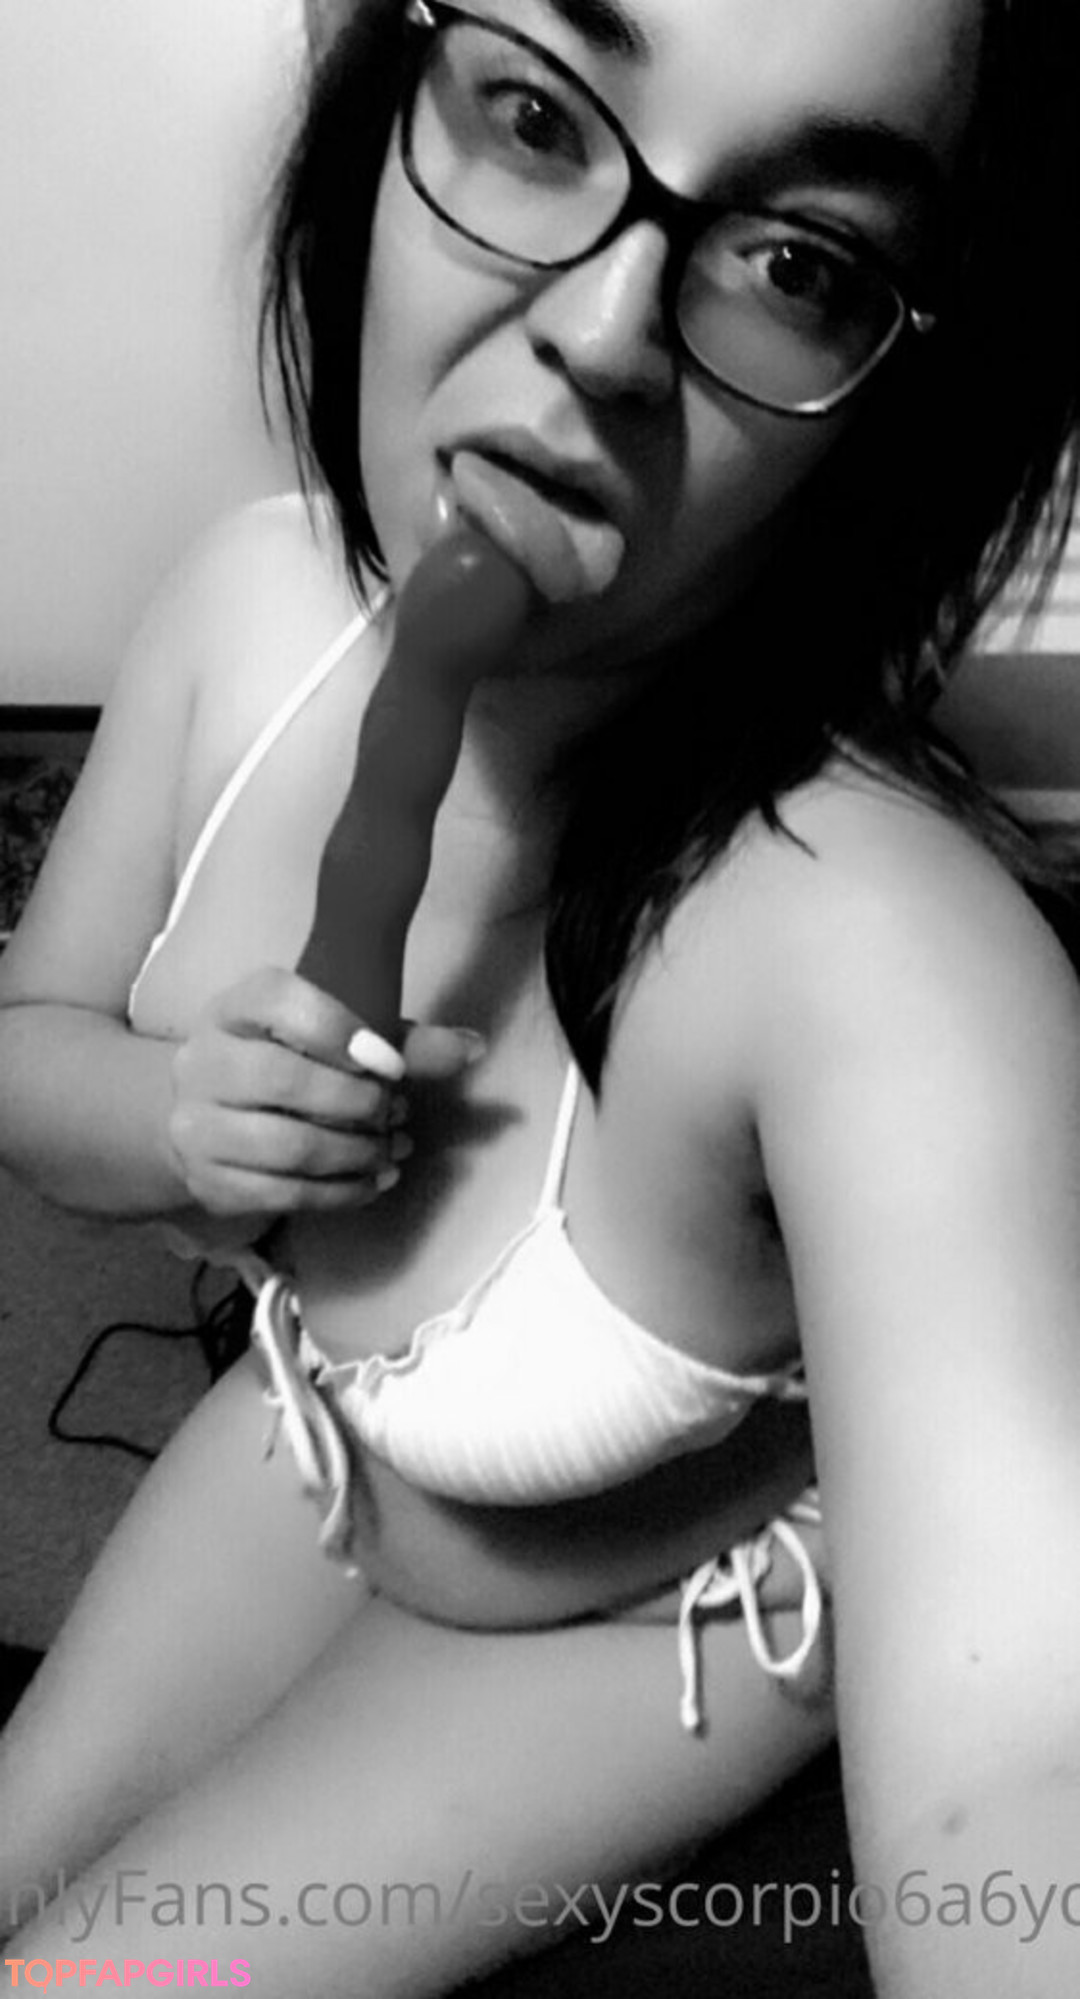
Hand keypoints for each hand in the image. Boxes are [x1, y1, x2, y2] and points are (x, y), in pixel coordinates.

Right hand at [166, 967, 481, 1219]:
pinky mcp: (208, 1180)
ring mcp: (197, 1124)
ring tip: (390, 1150)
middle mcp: (204, 1060)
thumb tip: (473, 1047)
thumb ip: (401, 1041)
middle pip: (283, 1080)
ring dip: (356, 1154)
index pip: (280, 1002)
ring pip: (287, 1146)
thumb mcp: (334, 1039)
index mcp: (236, 1007)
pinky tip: (372, 1181)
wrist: (207, 1114)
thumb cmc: (284, 1062)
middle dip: (358, 1103)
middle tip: (396, 1112)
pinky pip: (283, 1194)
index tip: (391, 1064)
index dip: (340, 1030)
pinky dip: (340, 1193)